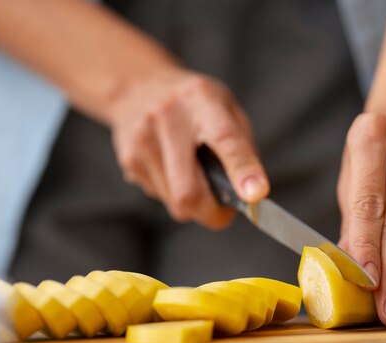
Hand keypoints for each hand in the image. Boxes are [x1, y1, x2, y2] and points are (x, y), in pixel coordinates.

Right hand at [109, 68, 268, 228]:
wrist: (137, 86)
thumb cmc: (194, 105)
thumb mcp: (225, 108)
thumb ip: (241, 147)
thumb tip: (248, 195)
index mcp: (203, 99)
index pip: (226, 139)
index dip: (243, 170)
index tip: (257, 195)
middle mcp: (168, 117)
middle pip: (189, 190)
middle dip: (212, 213)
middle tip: (225, 213)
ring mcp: (143, 138)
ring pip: (175, 202)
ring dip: (193, 204)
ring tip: (195, 176)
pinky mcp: (128, 158)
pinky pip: (160, 197)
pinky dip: (173, 193)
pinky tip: (171, 169)